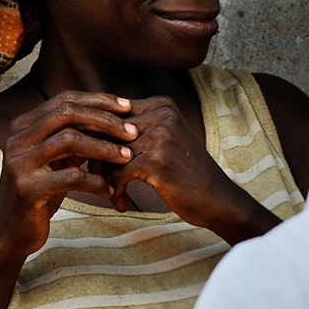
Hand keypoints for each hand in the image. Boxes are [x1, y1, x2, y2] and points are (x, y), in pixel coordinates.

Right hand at [0, 90, 138, 266]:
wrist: (10, 231)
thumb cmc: (40, 193)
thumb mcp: (55, 161)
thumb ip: (74, 139)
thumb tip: (113, 118)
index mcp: (23, 126)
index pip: (64, 100)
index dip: (98, 100)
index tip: (127, 107)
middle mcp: (17, 139)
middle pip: (67, 113)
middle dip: (105, 120)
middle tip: (132, 131)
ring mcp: (20, 163)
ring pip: (70, 140)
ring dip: (105, 148)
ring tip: (127, 157)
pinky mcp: (28, 189)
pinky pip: (72, 177)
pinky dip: (96, 182)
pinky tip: (110, 191)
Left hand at [106, 95, 277, 240]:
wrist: (218, 200)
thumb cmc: (187, 174)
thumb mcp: (166, 140)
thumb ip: (137, 129)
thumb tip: (90, 128)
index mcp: (163, 105)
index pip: (112, 115)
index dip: (99, 140)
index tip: (101, 164)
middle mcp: (162, 115)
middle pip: (108, 133)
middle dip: (99, 160)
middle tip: (101, 181)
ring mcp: (161, 137)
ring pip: (110, 154)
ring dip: (107, 179)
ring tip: (115, 193)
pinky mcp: (157, 161)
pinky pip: (118, 174)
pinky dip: (116, 191)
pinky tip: (123, 203)